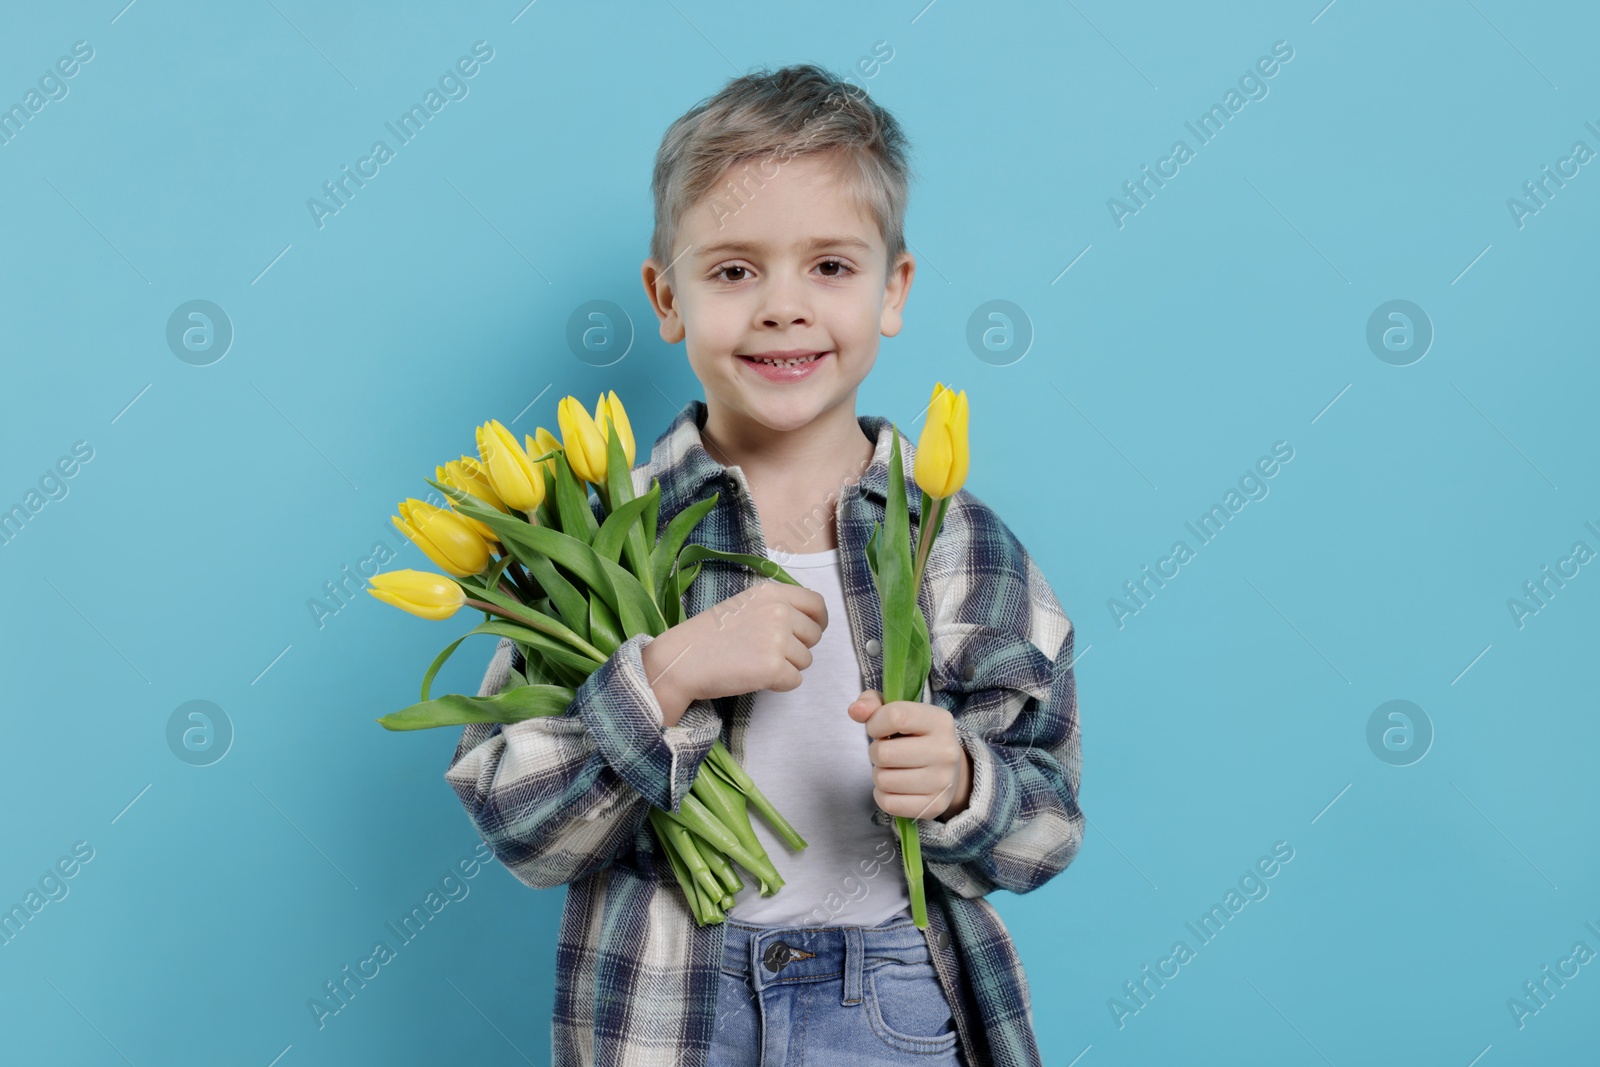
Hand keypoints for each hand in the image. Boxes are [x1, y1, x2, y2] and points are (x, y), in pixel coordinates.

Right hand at [641, 580, 827, 726]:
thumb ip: (775, 607)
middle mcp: (779, 612)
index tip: (810, 632)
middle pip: (814, 635)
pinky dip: (779, 685)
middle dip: (798, 648)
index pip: (817, 604)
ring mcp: (777, 639)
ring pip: (805, 661)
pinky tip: (754, 677)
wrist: (682, 660)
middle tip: (768, 653)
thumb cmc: (709, 635)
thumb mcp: (744, 604)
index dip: (819, 621)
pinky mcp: (773, 668)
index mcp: (772, 593)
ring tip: (755, 663)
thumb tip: (808, 622)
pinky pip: (795, 681)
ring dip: (786, 667)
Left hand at [847, 689, 971, 820]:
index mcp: (940, 721)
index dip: (875, 723)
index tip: (879, 729)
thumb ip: (872, 703)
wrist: (948, 770)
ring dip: (880, 774)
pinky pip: (888, 803)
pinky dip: (883, 796)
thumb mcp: (898, 711)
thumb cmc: (914, 736)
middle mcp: (946, 751)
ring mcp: (942, 782)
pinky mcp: (935, 807)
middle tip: (887, 752)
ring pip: (883, 780)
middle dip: (876, 753)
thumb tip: (854, 710)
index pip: (896, 716)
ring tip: (894, 768)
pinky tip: (895, 787)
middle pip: (884, 753)